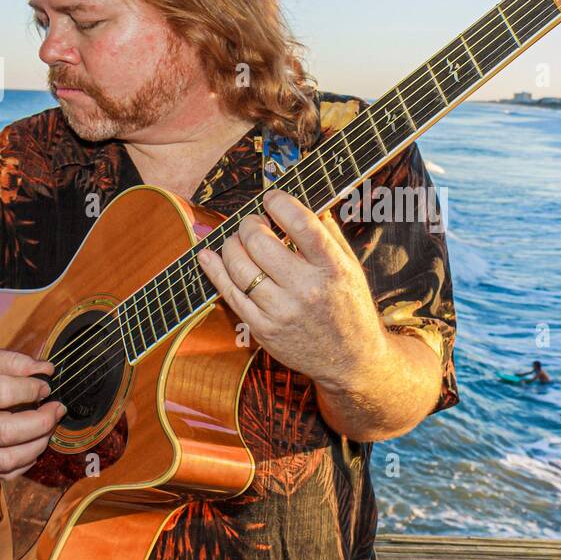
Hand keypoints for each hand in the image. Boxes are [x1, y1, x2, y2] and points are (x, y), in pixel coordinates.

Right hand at [0, 346, 66, 479]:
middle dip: (43, 422)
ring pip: (7, 461)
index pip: (2, 393)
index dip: (32, 389)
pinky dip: (25, 463)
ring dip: (38, 445)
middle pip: (8, 433)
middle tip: (57, 409)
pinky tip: (32, 444)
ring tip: (47, 427)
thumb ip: (13, 361)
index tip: (45, 386)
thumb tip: (47, 370)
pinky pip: (2, 474)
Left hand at [195, 189, 387, 388]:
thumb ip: (330, 234)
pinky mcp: (263, 329)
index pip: (301, 224)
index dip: (279, 203)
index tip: (271, 198)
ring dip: (231, 245)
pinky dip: (215, 270)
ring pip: (239, 266)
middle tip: (253, 223)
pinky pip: (229, 294)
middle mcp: (308, 290)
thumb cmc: (351, 309)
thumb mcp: (351, 268)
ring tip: (239, 241)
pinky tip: (209, 256)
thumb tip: (307, 201)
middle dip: (249, 224)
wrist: (351, 361)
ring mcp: (282, 312)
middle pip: (260, 242)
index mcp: (333, 269)